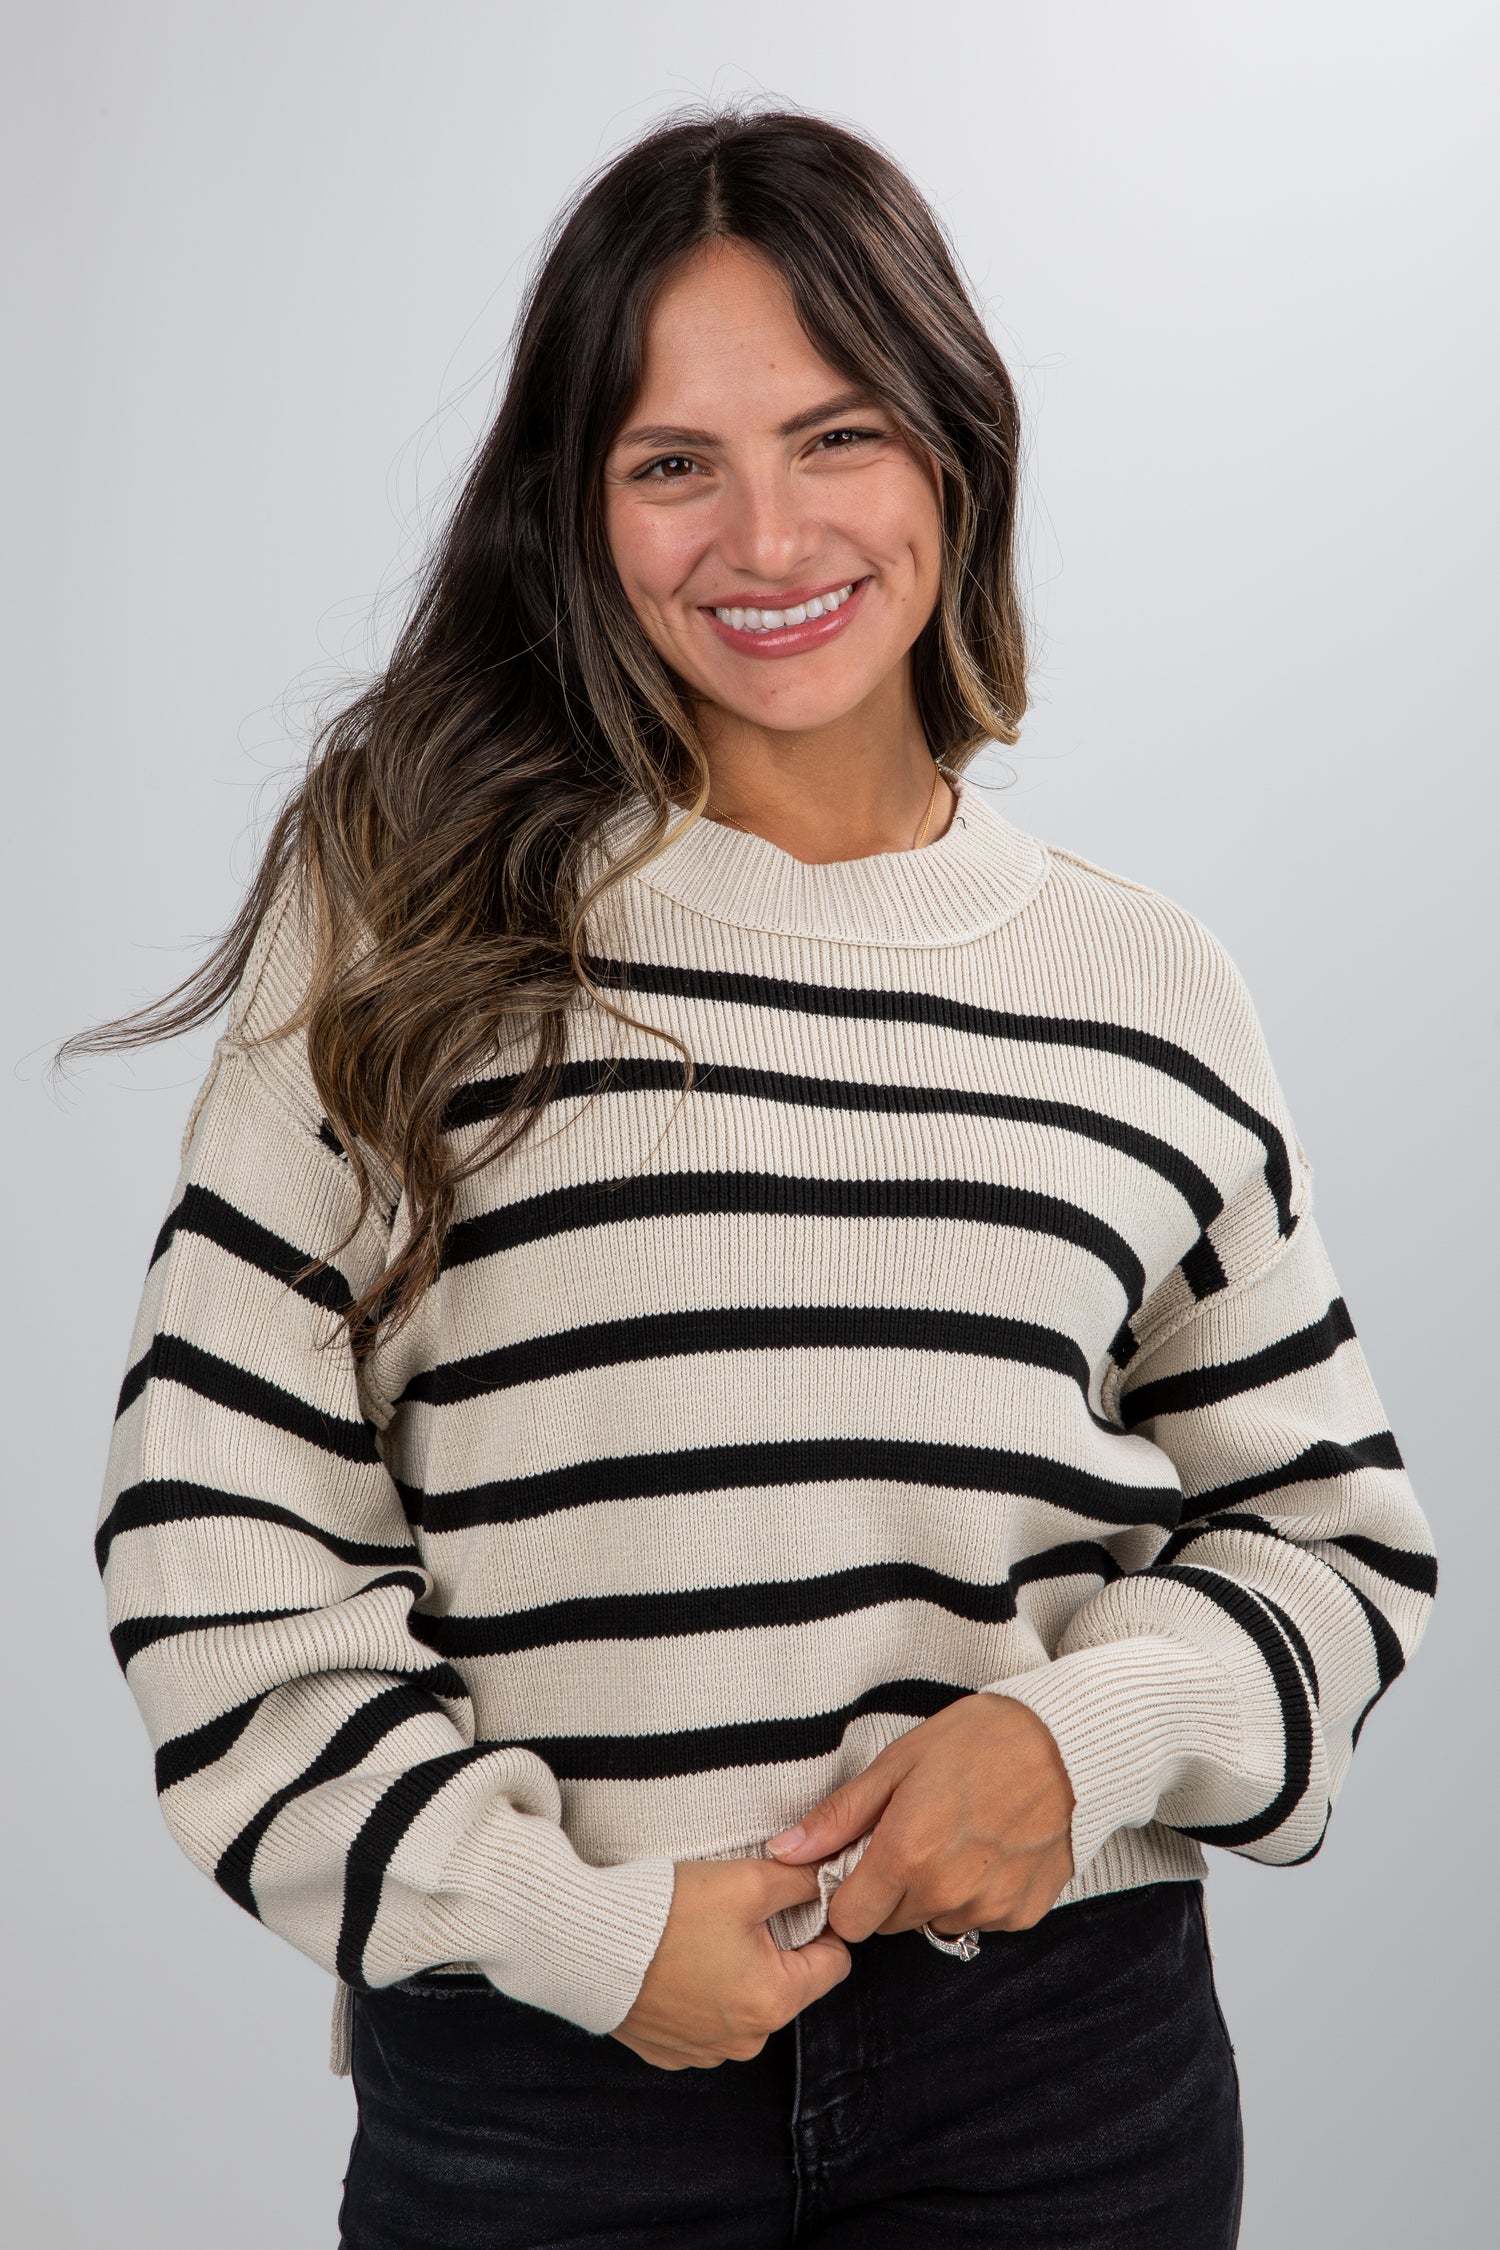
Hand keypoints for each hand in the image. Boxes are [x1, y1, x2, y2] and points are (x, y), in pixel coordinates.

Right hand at [610, 1857, 851, 2070]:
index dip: (820, 1925)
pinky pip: (706, 2022)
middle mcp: (746, 2042)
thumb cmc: (669, 1912)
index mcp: (774, 2003)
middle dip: (773, 1950)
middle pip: (788, 1985)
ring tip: (699, 1937)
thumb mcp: (747, 1881)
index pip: (833, 1963)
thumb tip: (831, 1878)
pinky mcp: (670, 2053)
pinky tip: (675, 1964)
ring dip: (735, 1974)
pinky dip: (700, 1995)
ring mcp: (705, 2054)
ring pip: (746, 2005)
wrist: (586, 1941)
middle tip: (734, 1915)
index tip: (792, 1902)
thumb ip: (801, 1881)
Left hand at [767, 1694, 1074, 1940]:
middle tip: (913, 1835)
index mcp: (907, 1853)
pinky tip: (989, 1849)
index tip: (860, 1864)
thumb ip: (840, 1816)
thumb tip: (784, 1852)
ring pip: (934, 1922)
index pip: (850, 1921)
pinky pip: (978, 1919)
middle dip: (890, 1889)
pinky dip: (976, 1894)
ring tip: (956, 1836)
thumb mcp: (898, 1762)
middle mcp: (946, 1892)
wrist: (1068, 1743)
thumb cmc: (979, 1740)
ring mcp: (988, 1907)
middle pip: (890, 1923)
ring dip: (933, 1892)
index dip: (847, 1894)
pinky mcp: (1022, 1913)